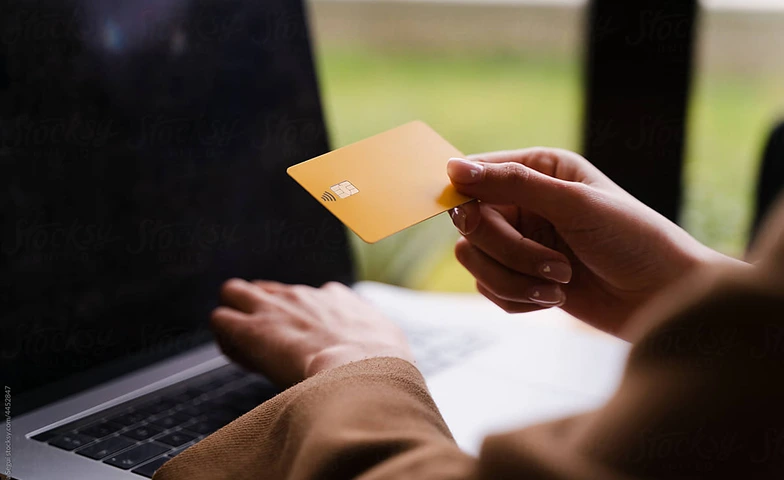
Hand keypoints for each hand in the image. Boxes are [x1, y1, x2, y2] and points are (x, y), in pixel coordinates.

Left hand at [210, 279, 413, 385]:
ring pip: (234, 292)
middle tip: (265, 345)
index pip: (304, 298)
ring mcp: (274, 307)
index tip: (301, 346)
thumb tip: (386, 352)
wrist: (362, 371)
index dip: (296, 320)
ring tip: (247, 349)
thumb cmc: (380, 366)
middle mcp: (302, 296)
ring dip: (235, 317)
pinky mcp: (251, 328)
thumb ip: (377, 339)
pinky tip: (242, 359)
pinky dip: (226, 339)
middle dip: (258, 309)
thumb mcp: (387, 342)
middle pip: (266, 288)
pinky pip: (221, 320)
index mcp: (336, 299)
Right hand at [446, 148, 740, 336]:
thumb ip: (514, 184)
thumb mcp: (576, 205)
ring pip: (475, 260)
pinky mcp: (520, 278)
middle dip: (509, 252)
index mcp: (538, 169)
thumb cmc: (633, 240)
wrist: (664, 299)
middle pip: (471, 224)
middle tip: (556, 266)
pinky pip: (489, 289)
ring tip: (561, 283)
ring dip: (515, 279)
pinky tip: (556, 299)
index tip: (478, 220)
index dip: (469, 197)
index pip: (475, 175)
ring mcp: (520, 242)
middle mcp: (523, 202)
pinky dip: (519, 299)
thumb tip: (454, 169)